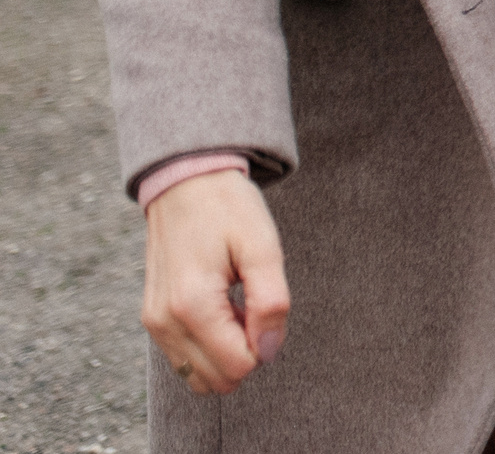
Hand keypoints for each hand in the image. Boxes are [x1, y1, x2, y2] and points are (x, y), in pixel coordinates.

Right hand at [143, 169, 288, 394]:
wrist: (186, 184)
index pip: (238, 367)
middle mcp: (165, 322)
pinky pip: (185, 359)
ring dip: (228, 351)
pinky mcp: (153, 320)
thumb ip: (271, 302)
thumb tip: (267, 353)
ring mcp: (154, 324)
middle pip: (218, 380)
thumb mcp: (264, 247)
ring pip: (199, 376)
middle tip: (253, 304)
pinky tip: (222, 307)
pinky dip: (210, 345)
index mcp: (192, 305)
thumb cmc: (228, 210)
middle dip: (246, 351)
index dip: (264, 344)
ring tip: (237, 304)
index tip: (266, 306)